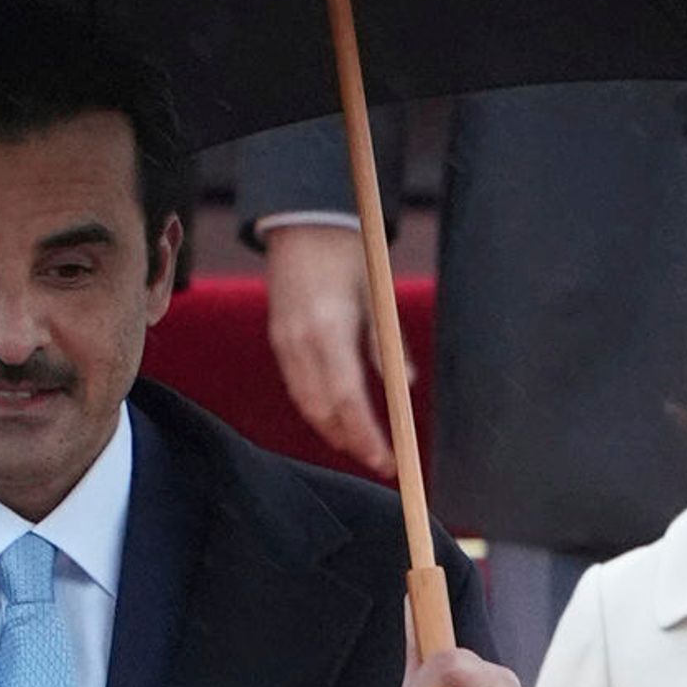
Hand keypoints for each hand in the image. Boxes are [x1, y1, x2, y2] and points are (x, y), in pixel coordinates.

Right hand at [260, 219, 389, 470]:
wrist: (304, 223)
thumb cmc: (348, 255)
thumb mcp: (377, 295)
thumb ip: (389, 344)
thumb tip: (408, 385)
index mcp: (331, 329)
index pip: (348, 400)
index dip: (367, 437)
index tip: (387, 460)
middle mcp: (301, 342)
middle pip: (324, 411)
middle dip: (352, 443)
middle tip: (380, 462)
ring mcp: (284, 343)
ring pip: (307, 405)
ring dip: (333, 432)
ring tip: (362, 448)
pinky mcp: (278, 341)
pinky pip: (297, 388)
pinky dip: (318, 410)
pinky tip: (337, 420)